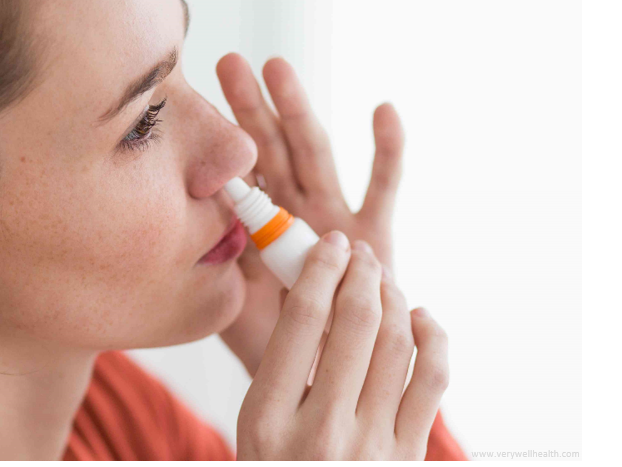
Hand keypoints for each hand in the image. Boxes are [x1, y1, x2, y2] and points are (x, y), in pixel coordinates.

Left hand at [216, 53, 404, 375]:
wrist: (323, 374)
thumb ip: (217, 260)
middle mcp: (296, 210)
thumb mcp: (234, 299)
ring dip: (297, 111)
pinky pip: (383, 188)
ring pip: (315, 154)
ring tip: (277, 68)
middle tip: (228, 63)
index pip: (237, 169)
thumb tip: (179, 217)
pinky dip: (387, 150)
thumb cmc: (275, 340)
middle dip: (251, 107)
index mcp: (260, 223)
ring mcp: (336, 217)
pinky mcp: (375, 234)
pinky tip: (382, 110)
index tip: (188, 97)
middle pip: (272, 148)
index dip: (216, 135)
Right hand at [237, 233, 449, 460]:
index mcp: (269, 420)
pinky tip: (418, 317)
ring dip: (393, 296)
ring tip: (381, 279)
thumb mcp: (257, 421)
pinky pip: (433, 380)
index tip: (329, 244)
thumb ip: (280, 360)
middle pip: (356, 324)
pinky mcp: (408, 456)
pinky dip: (433, 337)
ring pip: (398, 344)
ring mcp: (371, 448)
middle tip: (358, 253)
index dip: (320, 269)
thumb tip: (308, 290)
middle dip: (360, 273)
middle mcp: (322, 432)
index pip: (303, 321)